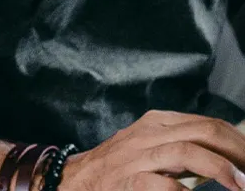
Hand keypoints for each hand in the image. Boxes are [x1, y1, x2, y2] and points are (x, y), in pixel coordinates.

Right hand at [61, 111, 244, 190]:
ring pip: (187, 151)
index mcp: (158, 123)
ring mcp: (140, 156)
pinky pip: (164, 184)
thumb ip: (181, 145)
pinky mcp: (130, 180)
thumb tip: (225, 157)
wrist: (79, 180)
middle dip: (238, 151)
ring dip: (221, 168)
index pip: (208, 124)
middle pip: (204, 131)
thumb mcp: (150, 147)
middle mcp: (151, 134)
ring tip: (241, 184)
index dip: (238, 142)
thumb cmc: (120, 167)